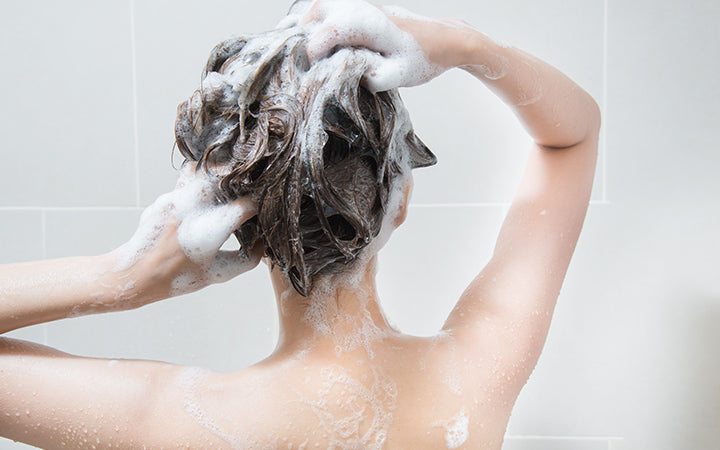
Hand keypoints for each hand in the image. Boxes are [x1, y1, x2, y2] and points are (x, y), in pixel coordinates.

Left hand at [111, 163, 261, 301]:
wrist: (134, 274)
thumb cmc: (177, 278)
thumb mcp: (218, 274)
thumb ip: (247, 259)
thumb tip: (263, 242)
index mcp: (209, 229)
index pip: (247, 205)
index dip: (261, 207)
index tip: (263, 212)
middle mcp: (192, 208)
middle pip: (223, 173)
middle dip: (239, 180)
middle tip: (246, 191)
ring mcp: (175, 199)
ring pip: (202, 169)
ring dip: (216, 176)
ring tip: (224, 191)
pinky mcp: (165, 198)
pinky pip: (187, 180)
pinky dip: (199, 186)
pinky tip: (202, 204)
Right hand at [300, 0, 462, 91]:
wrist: (443, 40)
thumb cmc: (423, 57)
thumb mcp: (398, 76)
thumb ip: (370, 78)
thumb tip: (342, 76)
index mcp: (369, 23)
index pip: (329, 32)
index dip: (311, 51)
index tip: (304, 71)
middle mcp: (361, 9)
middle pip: (317, 13)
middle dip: (299, 36)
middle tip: (288, 60)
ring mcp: (360, 6)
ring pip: (320, 7)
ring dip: (302, 25)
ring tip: (287, 46)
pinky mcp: (359, 10)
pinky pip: (328, 8)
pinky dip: (312, 20)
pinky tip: (301, 33)